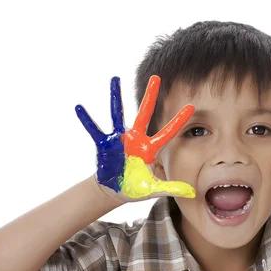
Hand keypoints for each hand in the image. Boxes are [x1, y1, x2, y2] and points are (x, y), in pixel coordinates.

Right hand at [75, 75, 195, 201]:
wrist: (114, 191)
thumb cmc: (136, 188)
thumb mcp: (153, 189)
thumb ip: (170, 188)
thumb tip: (191, 193)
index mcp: (149, 149)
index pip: (167, 133)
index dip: (178, 121)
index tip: (191, 107)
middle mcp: (135, 139)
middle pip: (144, 114)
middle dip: (150, 97)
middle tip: (156, 77)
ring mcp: (119, 140)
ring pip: (117, 114)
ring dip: (115, 96)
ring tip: (114, 78)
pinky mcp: (104, 144)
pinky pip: (94, 129)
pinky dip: (86, 119)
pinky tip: (79, 107)